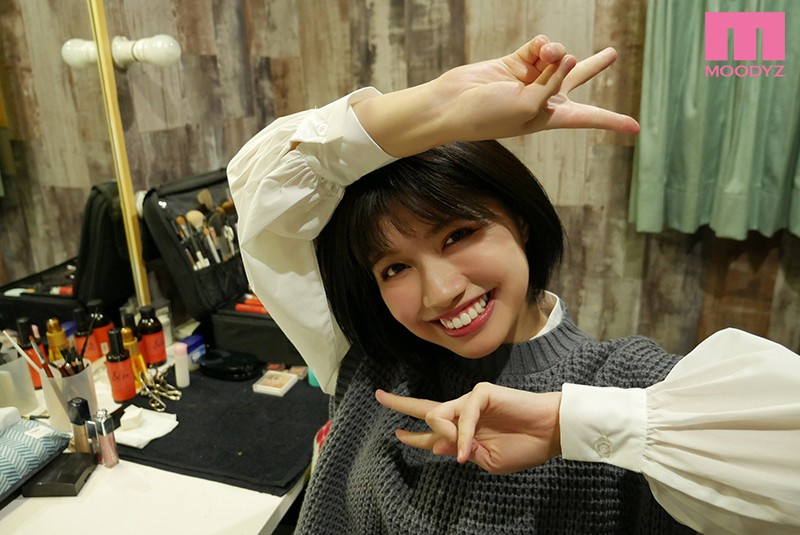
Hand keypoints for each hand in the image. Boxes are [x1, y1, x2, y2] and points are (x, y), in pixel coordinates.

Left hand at [375, 382, 561, 474]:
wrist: (549, 434)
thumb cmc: (523, 447)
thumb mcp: (487, 461)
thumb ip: (460, 450)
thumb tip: (437, 444)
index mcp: (463, 431)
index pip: (432, 431)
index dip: (413, 434)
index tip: (397, 433)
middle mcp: (462, 413)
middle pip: (425, 408)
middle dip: (400, 404)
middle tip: (378, 395)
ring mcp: (471, 401)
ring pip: (436, 414)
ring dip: (445, 436)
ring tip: (462, 452)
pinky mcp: (481, 393)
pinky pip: (461, 414)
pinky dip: (462, 434)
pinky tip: (466, 450)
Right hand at [432, 35, 639, 140]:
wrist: (454, 104)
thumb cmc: (489, 115)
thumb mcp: (529, 107)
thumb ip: (552, 81)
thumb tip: (564, 53)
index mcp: (551, 117)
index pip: (589, 117)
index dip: (613, 122)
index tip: (636, 129)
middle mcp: (544, 97)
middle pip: (577, 77)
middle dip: (594, 64)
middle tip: (612, 53)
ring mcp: (530, 78)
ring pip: (558, 56)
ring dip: (556, 53)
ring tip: (545, 55)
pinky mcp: (516, 61)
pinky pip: (539, 47)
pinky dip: (541, 46)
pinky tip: (538, 49)